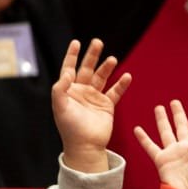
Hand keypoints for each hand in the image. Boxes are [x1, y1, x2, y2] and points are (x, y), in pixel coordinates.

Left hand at [50, 38, 127, 173]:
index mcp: (68, 90)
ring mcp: (95, 97)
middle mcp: (81, 91)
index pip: (69, 68)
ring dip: (107, 67)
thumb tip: (68, 73)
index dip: (72, 55)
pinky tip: (127, 76)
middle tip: (98, 42)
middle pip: (87, 69)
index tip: (76, 43)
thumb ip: (60, 89)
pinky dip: (121, 84)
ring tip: (113, 59)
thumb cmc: (70, 128)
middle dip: (92, 56)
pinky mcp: (107, 105)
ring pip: (102, 77)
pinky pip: (115, 91)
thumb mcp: (60, 107)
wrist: (85, 146)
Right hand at [133, 98, 187, 188]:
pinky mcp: (161, 161)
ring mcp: (173, 153)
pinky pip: (151, 147)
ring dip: (163, 120)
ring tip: (159, 107)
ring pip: (166, 132)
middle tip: (174, 102)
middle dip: (178, 114)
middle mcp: (186, 148)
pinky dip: (144, 138)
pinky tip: (138, 129)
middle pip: (182, 126)